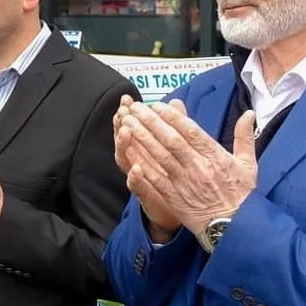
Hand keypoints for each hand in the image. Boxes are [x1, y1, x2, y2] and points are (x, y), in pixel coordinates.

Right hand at [114, 94, 182, 241]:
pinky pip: (137, 186)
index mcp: (146, 146)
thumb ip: (177, 124)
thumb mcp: (179, 147)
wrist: (185, 207)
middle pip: (124, 138)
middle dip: (120, 124)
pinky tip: (136, 169)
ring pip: (125, 159)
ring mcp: (140, 177)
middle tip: (121, 112)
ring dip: (123, 145)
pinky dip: (134, 178)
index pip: (134, 124)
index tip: (127, 99)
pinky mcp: (146, 195)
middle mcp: (139, 159)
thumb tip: (176, 101)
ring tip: (125, 132)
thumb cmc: (178, 174)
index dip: (129, 111)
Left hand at [120, 100, 258, 235]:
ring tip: (127, 122)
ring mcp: (184, 182)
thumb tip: (249, 113)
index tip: (157, 105)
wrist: (235, 227)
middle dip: (150, 121)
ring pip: (159, 155)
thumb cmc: (242, 195)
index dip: (171, 116)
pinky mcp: (174, 197)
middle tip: (135, 107)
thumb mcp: (248, 164)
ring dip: (142, 137)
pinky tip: (128, 152)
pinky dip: (140, 164)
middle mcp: (198, 166)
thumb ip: (244, 137)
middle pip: (171, 139)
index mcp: (215, 156)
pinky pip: (154, 178)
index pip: (190, 131)